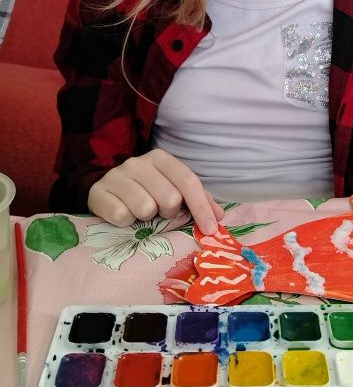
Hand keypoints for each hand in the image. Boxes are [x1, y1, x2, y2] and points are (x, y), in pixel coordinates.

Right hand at [88, 148, 224, 232]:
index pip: (188, 181)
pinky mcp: (99, 193)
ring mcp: (116, 176)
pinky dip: (126, 222)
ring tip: (140, 211)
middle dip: (169, 212)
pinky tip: (124, 214)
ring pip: (145, 208)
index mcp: (161, 158)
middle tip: (160, 211)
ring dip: (147, 218)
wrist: (106, 189)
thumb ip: (198, 199)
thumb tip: (218, 216)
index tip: (210, 229)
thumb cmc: (146, 190)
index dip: (201, 206)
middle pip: (169, 198)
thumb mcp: (173, 188)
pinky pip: (122, 217)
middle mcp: (138, 162)